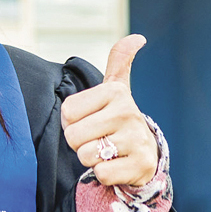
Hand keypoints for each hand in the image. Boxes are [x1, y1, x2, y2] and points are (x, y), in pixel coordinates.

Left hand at [60, 35, 158, 187]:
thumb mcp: (115, 88)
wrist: (144, 152)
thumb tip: (137, 37)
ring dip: (90, 159)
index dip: (71, 122)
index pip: (66, 113)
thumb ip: (118, 60)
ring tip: (106, 151)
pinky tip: (116, 165)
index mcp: (114, 92)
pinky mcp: (140, 165)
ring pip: (85, 155)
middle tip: (96, 138)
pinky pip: (101, 173)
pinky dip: (103, 174)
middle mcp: (128, 112)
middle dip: (79, 142)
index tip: (89, 120)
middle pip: (73, 136)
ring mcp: (136, 139)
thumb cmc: (116, 119)